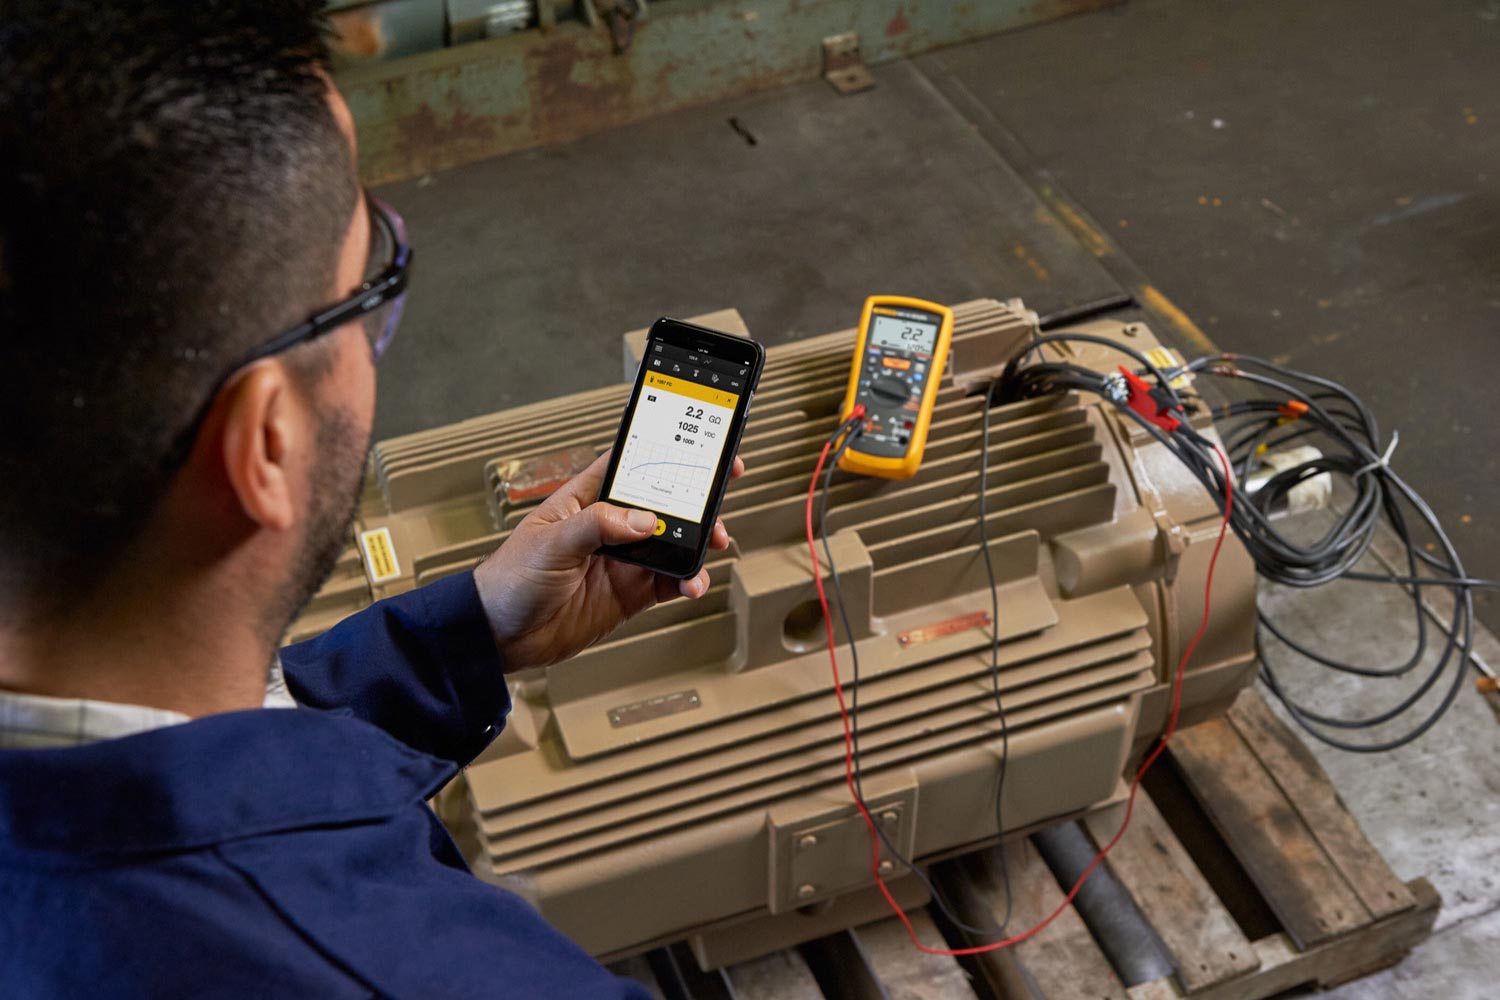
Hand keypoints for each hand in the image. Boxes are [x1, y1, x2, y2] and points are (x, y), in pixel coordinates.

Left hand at [472, 450, 743, 670]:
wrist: (500, 636)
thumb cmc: (509, 579)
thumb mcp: (551, 542)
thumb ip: (598, 526)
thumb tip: (643, 519)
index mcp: (585, 501)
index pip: (629, 467)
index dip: (662, 453)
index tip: (696, 447)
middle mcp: (608, 528)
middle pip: (662, 504)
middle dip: (695, 499)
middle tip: (721, 494)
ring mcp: (621, 561)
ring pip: (672, 543)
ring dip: (697, 542)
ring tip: (712, 544)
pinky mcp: (628, 594)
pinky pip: (667, 582)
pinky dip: (686, 581)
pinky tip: (691, 583)